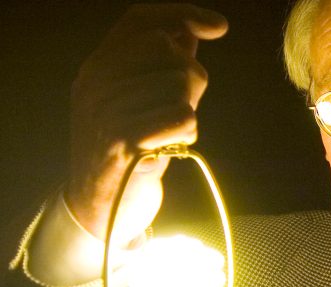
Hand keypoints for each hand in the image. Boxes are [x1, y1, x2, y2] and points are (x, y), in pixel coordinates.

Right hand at [65, 3, 227, 242]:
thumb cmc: (130, 152)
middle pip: (170, 50)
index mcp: (98, 67)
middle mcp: (96, 82)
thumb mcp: (142, 102)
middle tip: (180, 108)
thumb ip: (162, 66)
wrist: (100, 208)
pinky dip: (188, 133)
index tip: (219, 26)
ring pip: (181, 85)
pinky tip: (172, 147)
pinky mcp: (123, 141)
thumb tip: (190, 28)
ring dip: (189, 113)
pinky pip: (183, 116)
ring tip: (167, 135)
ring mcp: (106, 110)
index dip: (183, 14)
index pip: (140, 20)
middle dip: (192, 77)